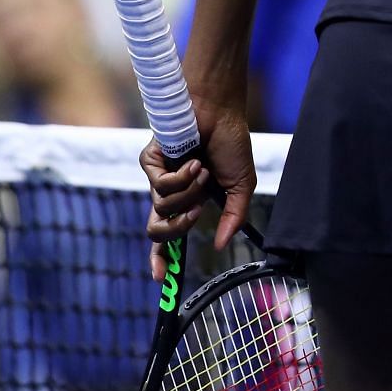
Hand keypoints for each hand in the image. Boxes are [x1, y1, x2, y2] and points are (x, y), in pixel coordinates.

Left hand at [139, 93, 255, 279]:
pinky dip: (182, 177)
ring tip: (202, 170)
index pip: (169, 235)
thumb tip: (223, 245)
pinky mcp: (150, 162)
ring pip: (162, 207)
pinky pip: (160, 186)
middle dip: (176, 229)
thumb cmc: (231, 143)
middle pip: (156, 230)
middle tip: (194, 215)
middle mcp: (169, 192)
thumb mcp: (241, 185)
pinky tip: (193, 160)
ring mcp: (158, 177)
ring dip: (189, 192)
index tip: (161, 279)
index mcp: (188, 200)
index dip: (162, 258)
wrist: (221, 111)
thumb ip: (234, 216)